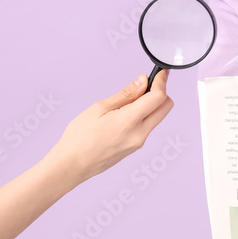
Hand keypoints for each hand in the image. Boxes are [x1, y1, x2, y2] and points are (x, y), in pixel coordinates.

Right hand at [42, 70, 173, 186]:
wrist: (71, 165)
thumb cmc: (79, 137)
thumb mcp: (100, 108)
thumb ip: (126, 94)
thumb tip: (143, 81)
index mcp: (130, 121)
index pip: (159, 97)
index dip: (162, 81)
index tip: (161, 72)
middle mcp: (140, 134)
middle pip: (166, 107)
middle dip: (160, 92)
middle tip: (145, 84)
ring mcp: (139, 143)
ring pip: (157, 117)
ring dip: (151, 105)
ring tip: (127, 101)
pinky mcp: (135, 148)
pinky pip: (147, 127)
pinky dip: (143, 116)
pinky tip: (124, 114)